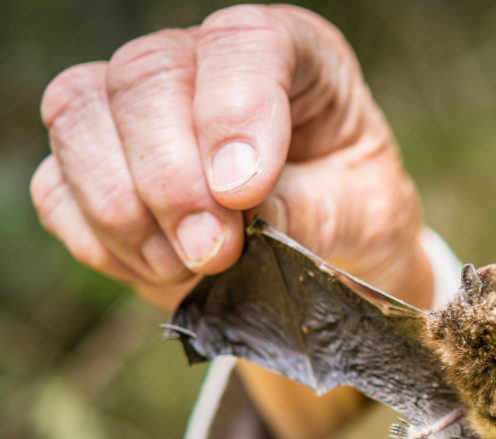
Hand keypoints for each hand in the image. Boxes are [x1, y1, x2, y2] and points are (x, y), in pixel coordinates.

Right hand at [31, 4, 425, 311]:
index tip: (243, 192)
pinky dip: (99, 239)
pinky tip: (158, 269)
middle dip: (171, 178)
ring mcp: (140, 108)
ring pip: (80, 114)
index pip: (244, 42)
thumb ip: (316, 211)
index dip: (233, 110)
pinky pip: (56, 185)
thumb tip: (252, 216)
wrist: (331, 256)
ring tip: (187, 266)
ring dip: (124, 207)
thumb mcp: (367, 217)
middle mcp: (206, 65)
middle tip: (212, 250)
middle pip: (146, 76)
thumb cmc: (357, 216)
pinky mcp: (97, 164)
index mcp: (295, 56)